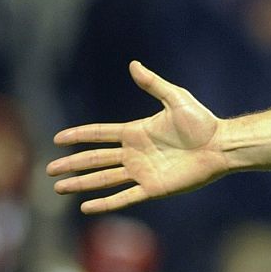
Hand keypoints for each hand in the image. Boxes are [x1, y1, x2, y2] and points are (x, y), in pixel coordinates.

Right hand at [48, 61, 224, 213]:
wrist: (221, 146)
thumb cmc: (202, 122)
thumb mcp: (176, 99)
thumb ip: (153, 84)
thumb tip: (133, 64)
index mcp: (136, 132)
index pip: (100, 134)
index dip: (79, 136)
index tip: (58, 139)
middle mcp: (135, 153)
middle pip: (95, 159)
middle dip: (72, 164)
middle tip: (49, 169)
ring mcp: (142, 172)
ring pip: (103, 179)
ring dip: (81, 184)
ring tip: (58, 188)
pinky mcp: (153, 188)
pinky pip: (124, 197)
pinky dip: (104, 203)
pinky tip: (86, 207)